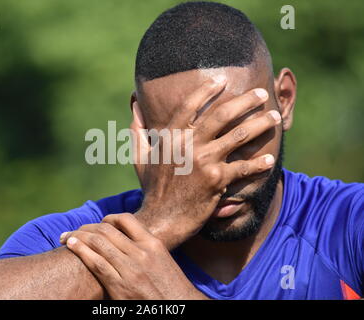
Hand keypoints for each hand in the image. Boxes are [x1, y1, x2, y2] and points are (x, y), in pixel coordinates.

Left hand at [59, 213, 208, 299]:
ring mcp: (130, 269)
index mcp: (152, 244)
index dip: (108, 218)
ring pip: (98, 243)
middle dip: (87, 227)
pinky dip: (81, 251)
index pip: (126, 219)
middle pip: (107, 230)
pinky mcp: (120, 287)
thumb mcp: (162, 260)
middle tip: (75, 231)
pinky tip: (72, 245)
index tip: (99, 224)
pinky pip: (96, 263)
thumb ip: (144, 248)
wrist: (179, 307)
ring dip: (78, 236)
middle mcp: (141, 253)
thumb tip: (124, 240)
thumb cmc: (169, 287)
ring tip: (66, 236)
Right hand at [131, 76, 280, 249]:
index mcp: (171, 137)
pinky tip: (268, 160)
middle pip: (222, 115)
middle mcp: (189, 145)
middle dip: (246, 100)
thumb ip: (138, 130)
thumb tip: (133, 105)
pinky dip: (258, 164)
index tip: (222, 80)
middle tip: (262, 92)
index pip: (190, 105)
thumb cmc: (152, 189)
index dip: (207, 90)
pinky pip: (243, 167)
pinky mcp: (217, 180)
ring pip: (238, 135)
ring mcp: (204, 161)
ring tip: (274, 116)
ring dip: (260, 124)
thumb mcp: (140, 158)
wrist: (161, 219)